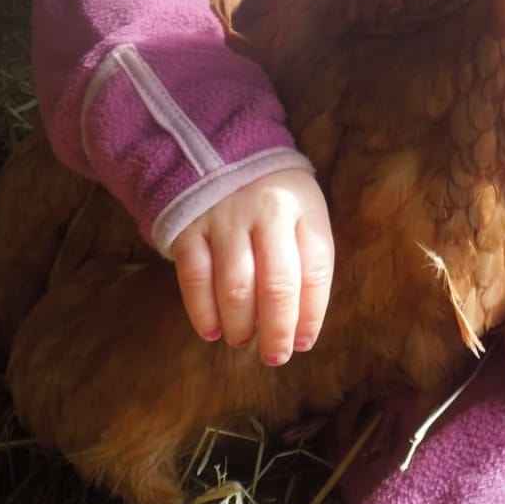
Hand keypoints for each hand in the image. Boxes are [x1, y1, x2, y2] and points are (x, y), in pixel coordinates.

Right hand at [169, 168, 333, 366]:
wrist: (218, 148)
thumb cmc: (272, 196)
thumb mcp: (302, 211)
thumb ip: (306, 258)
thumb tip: (300, 325)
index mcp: (303, 207)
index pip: (316, 269)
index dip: (312, 313)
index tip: (304, 342)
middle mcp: (266, 211)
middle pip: (277, 284)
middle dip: (277, 330)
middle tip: (275, 356)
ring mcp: (224, 217)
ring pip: (235, 286)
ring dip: (240, 324)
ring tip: (243, 340)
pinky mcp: (188, 226)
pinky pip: (194, 278)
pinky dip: (203, 312)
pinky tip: (212, 331)